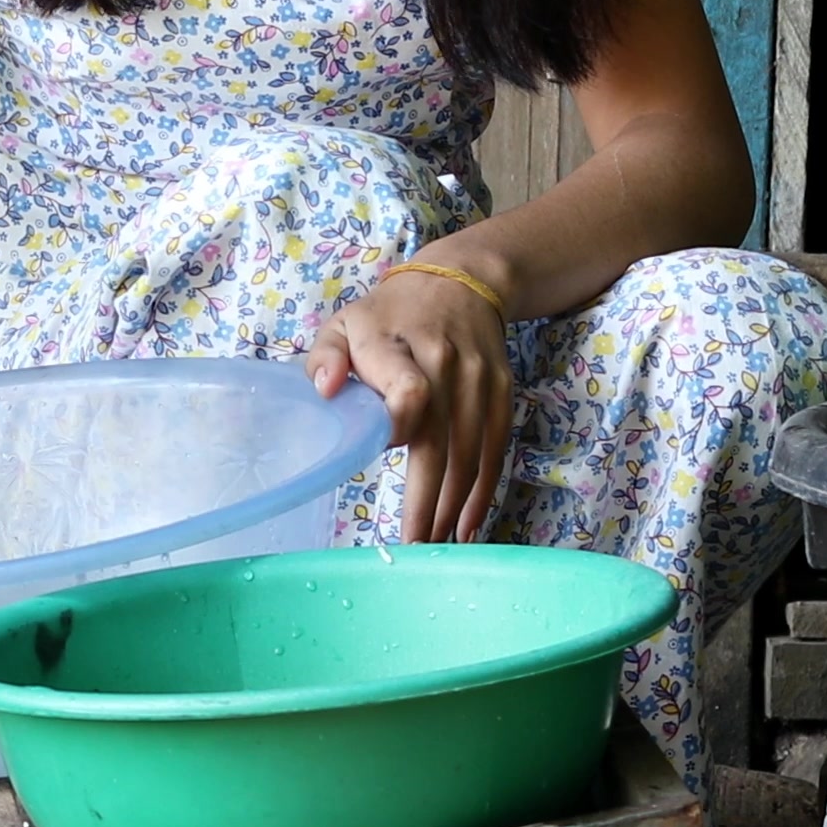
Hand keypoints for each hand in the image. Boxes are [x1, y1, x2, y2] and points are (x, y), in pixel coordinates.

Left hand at [307, 254, 515, 544]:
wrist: (462, 282)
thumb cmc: (389, 314)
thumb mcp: (345, 323)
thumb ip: (326, 357)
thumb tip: (324, 391)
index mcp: (398, 347)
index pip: (408, 394)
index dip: (397, 428)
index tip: (378, 453)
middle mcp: (445, 366)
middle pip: (441, 441)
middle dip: (428, 500)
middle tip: (414, 544)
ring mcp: (479, 382)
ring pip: (470, 455)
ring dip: (454, 506)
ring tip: (436, 545)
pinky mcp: (502, 394)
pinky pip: (495, 451)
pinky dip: (483, 492)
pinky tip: (467, 524)